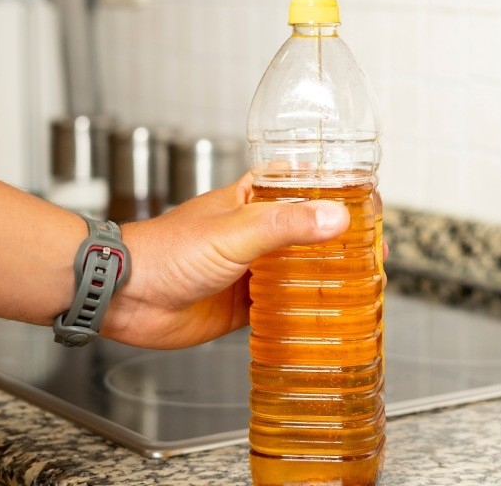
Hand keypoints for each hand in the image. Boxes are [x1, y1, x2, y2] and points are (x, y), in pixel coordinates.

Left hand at [104, 174, 350, 348]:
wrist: (124, 297)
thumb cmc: (167, 251)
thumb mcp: (236, 231)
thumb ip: (287, 225)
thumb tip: (338, 217)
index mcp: (253, 199)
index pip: (304, 185)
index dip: (338, 191)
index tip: (369, 201)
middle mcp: (256, 231)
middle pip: (309, 230)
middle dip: (341, 239)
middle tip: (375, 250)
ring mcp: (251, 268)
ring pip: (300, 268)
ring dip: (327, 274)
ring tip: (363, 281)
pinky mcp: (243, 304)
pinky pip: (284, 305)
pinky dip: (305, 309)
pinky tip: (326, 315)